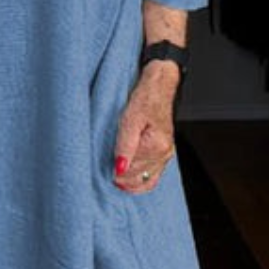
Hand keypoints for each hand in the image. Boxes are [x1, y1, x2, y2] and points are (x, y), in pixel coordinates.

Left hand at [112, 62, 178, 193]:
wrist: (159, 86)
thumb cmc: (145, 98)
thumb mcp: (129, 119)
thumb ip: (125, 145)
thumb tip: (119, 168)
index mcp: (156, 145)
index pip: (130, 171)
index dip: (113, 171)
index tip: (102, 166)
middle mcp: (164, 153)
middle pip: (137, 178)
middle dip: (120, 176)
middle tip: (105, 170)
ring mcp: (165, 155)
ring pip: (144, 181)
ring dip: (128, 181)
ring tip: (114, 174)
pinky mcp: (163, 154)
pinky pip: (152, 178)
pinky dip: (139, 183)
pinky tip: (127, 182)